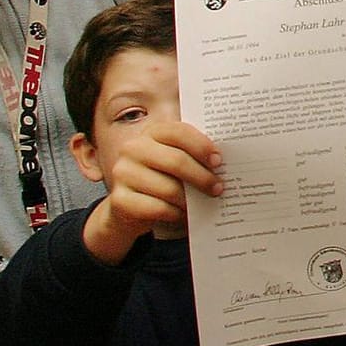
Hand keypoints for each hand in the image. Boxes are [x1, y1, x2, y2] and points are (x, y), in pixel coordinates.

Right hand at [83, 121, 221, 264]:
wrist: (129, 205)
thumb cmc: (162, 177)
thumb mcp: (175, 159)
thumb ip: (193, 154)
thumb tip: (226, 163)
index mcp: (151, 132)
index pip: (180, 132)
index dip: (202, 146)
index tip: (219, 161)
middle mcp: (133, 149)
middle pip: (177, 161)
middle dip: (202, 177)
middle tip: (218, 188)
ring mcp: (123, 173)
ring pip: (169, 189)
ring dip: (191, 200)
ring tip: (203, 203)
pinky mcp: (119, 199)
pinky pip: (157, 208)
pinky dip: (176, 213)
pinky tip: (183, 213)